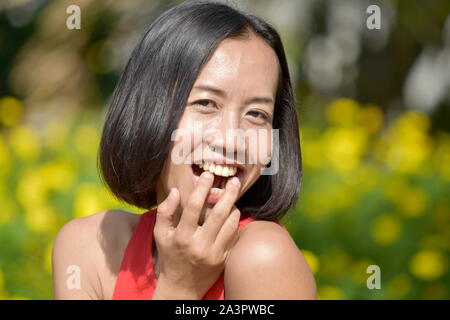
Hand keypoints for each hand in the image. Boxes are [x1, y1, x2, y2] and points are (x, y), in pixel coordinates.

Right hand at [153, 171, 240, 298]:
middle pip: (218, 214)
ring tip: (234, 196)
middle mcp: (199, 244)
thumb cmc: (170, 255)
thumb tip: (176, 191)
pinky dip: (235, 223)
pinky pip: (234, 236)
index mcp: (182, 236)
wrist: (181, 286)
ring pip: (230, 224)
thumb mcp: (160, 234)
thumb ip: (165, 211)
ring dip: (234, 207)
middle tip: (234, 181)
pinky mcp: (224, 259)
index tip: (208, 175)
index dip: (202, 188)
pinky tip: (234, 214)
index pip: (194, 206)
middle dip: (228, 194)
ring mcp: (213, 253)